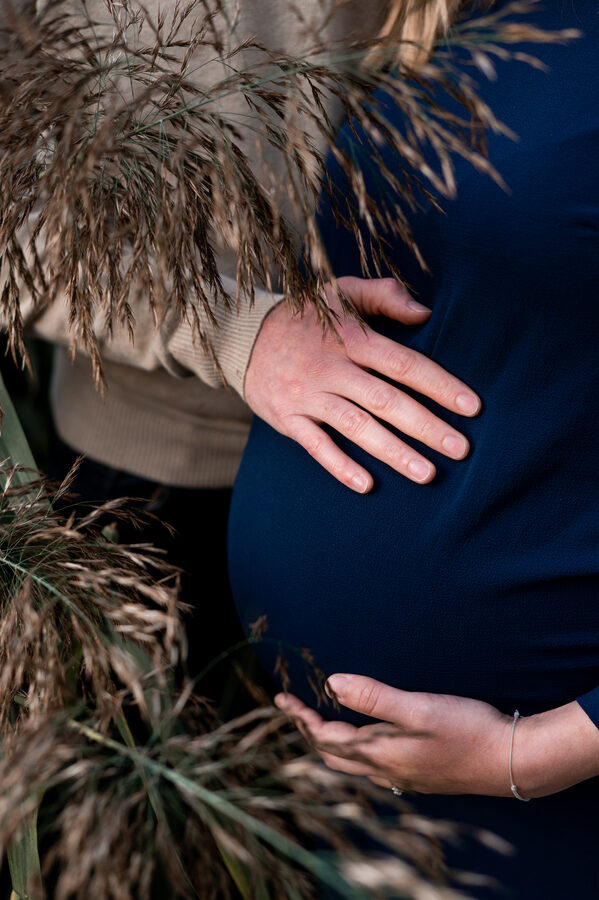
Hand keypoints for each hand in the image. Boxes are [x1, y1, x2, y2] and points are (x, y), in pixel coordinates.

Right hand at [244, 277, 479, 492]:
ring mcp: (307, 395)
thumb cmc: (306, 317)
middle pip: (386, 400)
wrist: (244, 337)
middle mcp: (330, 367)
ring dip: (393, 453)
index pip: (403, 363)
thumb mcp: (342, 292)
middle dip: (426, 427)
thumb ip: (384, 296)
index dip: (438, 384)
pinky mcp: (287, 417)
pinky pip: (316, 446)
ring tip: (428, 474)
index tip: (470, 406)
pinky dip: (340, 466)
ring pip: (356, 427)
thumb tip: (425, 312)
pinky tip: (367, 486)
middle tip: (461, 449)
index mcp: (350, 337)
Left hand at [275, 675, 598, 797]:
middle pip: (331, 756)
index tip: (279, 697)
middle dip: (308, 732)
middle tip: (293, 710)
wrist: (511, 761)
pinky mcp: (420, 776)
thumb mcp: (417, 707)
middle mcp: (386, 770)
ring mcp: (403, 776)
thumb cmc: (466, 730)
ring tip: (320, 724)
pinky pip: (373, 768)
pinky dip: (356, 753)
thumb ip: (374, 696)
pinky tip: (367, 743)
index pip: (323, 737)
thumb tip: (332, 683)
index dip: (299, 717)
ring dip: (329, 745)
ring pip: (352, 765)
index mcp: (379, 752)